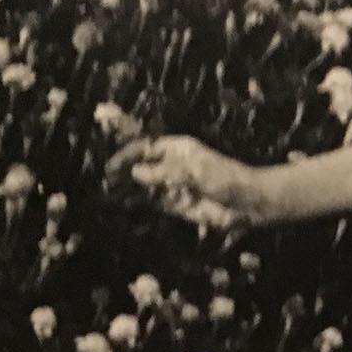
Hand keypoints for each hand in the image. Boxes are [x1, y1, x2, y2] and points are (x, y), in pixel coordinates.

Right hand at [105, 135, 263, 230]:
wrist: (247, 204)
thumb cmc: (225, 179)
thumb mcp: (194, 171)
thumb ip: (164, 172)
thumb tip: (135, 173)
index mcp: (178, 149)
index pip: (146, 146)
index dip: (128, 153)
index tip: (111, 165)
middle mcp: (172, 165)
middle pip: (142, 165)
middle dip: (124, 171)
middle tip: (104, 182)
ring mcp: (173, 185)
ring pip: (144, 184)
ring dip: (127, 188)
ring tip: (107, 194)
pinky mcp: (176, 205)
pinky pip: (153, 202)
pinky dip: (138, 203)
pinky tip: (122, 205)